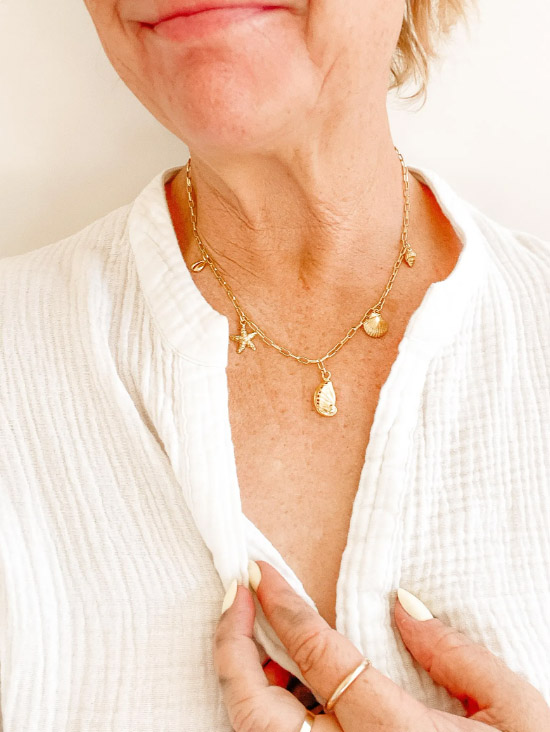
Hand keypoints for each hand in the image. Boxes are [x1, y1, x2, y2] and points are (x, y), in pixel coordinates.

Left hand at [213, 560, 549, 730]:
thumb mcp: (514, 712)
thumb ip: (457, 656)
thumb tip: (401, 606)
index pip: (317, 655)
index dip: (281, 606)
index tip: (260, 571)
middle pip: (256, 710)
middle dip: (231, 648)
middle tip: (234, 597)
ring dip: (242, 680)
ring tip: (253, 633)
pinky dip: (263, 709)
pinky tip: (283, 682)